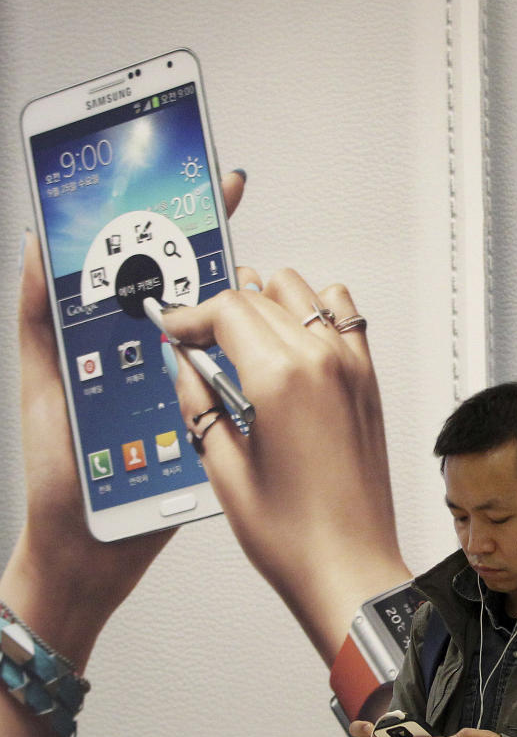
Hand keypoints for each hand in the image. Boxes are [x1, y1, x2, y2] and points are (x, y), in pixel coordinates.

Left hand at [2, 172, 246, 662]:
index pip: (144, 271)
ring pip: (215, 339)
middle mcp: (151, 362)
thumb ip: (39, 320)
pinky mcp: (207, 428)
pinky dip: (246, 367)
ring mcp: (182, 394)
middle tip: (222, 203)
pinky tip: (257, 344)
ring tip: (242, 266)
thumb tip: (40, 246)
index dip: (168, 225)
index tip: (194, 182)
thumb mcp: (42, 388)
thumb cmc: (58, 478)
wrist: (88, 553)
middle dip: (204, 247)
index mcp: (112, 345)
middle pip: (187, 295)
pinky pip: (229, 391)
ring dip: (232, 306)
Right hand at [159, 268, 407, 663]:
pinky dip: (316, 315)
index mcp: (282, 377)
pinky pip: (345, 319)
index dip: (191, 316)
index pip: (227, 309)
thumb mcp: (224, 467)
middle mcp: (323, 362)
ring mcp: (352, 369)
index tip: (175, 331)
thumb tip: (184, 366)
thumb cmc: (296, 536)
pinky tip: (291, 347)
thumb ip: (198, 403)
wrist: (349, 567)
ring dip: (268, 305)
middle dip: (221, 313)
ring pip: (305, 295)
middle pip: (262, 297)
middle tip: (198, 344)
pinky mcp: (368, 384)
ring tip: (242, 341)